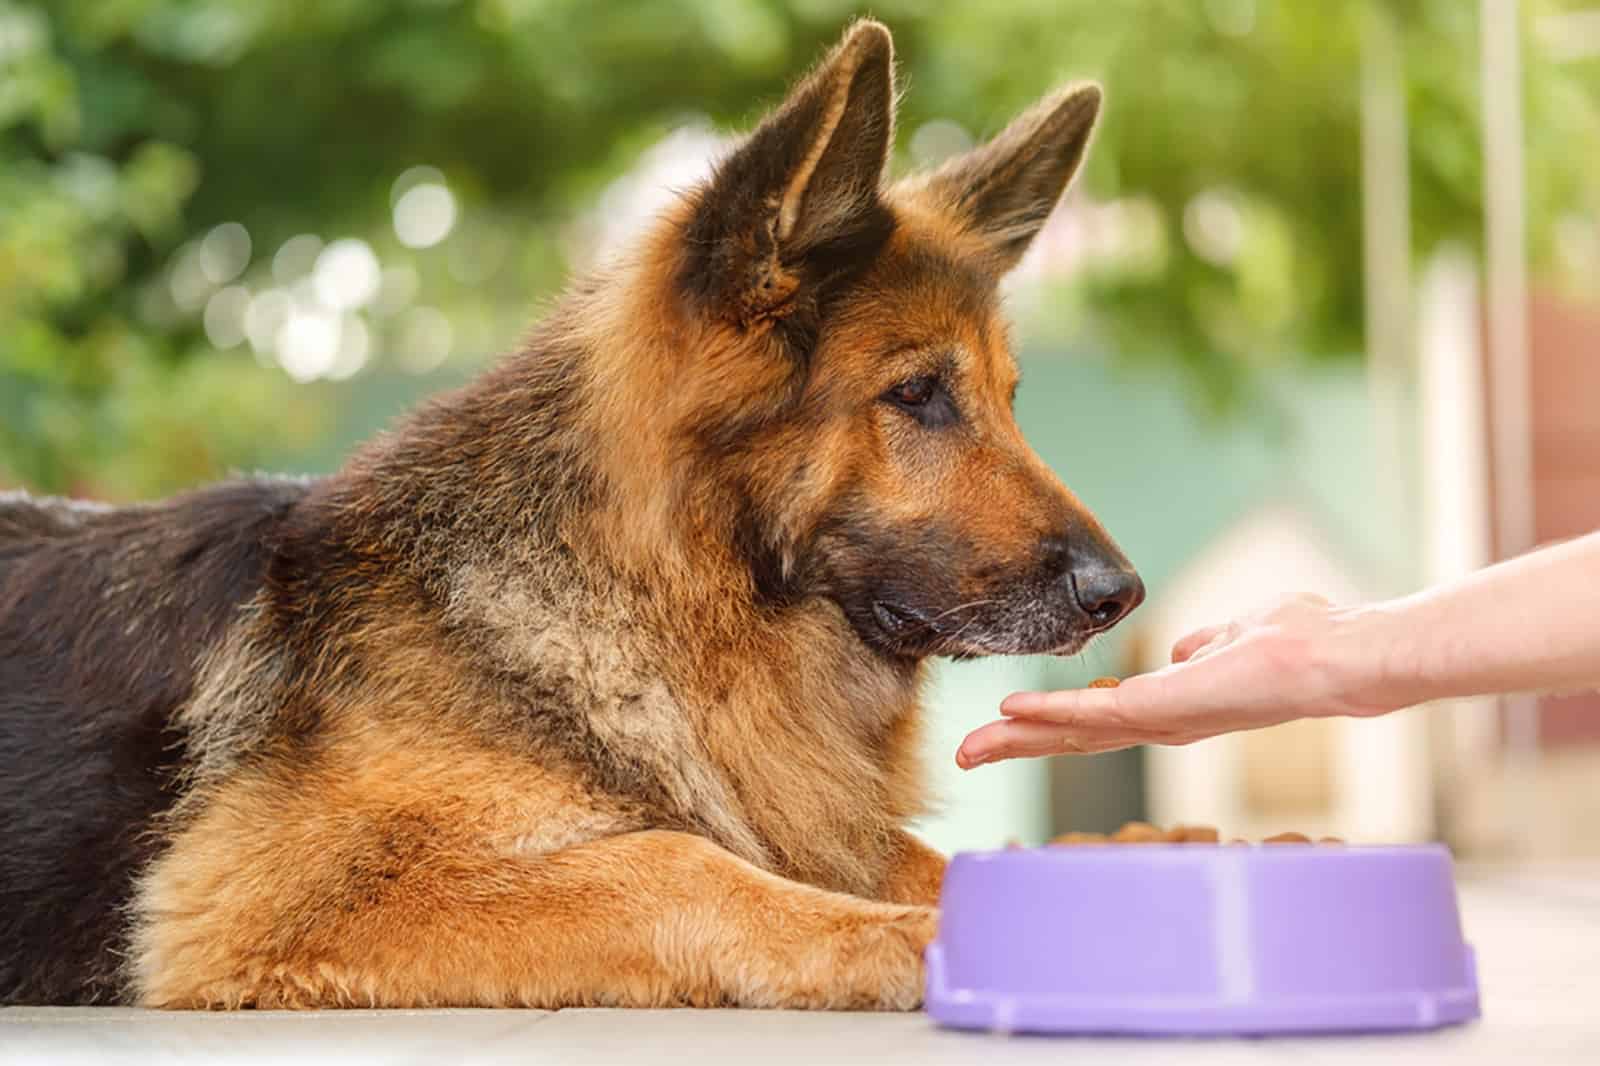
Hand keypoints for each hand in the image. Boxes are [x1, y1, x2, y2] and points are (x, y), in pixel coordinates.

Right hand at [956, 594, 1399, 766]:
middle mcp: (1160, 723)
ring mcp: (1157, 721)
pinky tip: (1009, 710)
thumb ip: (1206, 643)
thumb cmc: (1301, 643)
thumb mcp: (1238, 634)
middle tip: (966, 754)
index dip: (1052, 723)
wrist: (1335, 659)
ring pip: (1072, 734)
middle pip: (1074, 738)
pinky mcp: (1158, 710)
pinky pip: (1090, 713)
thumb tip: (1185, 648)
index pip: (1098, 719)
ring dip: (1019, 739)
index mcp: (1174, 707)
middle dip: (1018, 746)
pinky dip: (1048, 713)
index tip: (1009, 721)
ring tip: (969, 747)